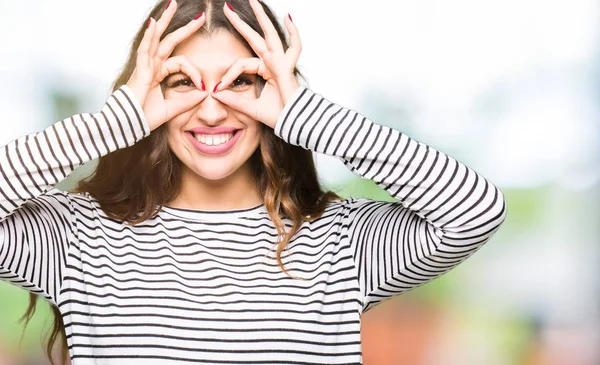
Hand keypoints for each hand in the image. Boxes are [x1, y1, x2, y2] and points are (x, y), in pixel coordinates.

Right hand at [126, 0, 207, 130]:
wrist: (128, 125)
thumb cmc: (144, 118)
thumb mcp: (171, 109)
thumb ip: (187, 102)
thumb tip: (204, 94)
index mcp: (159, 73)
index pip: (182, 63)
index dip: (195, 72)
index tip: (203, 86)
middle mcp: (152, 65)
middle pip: (169, 41)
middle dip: (184, 28)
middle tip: (200, 16)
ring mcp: (145, 65)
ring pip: (157, 38)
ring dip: (166, 21)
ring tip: (174, 4)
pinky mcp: (139, 70)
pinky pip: (145, 49)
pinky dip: (149, 35)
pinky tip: (154, 22)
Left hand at [211, 0, 300, 128]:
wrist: (294, 123)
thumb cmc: (279, 117)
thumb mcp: (250, 108)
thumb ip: (234, 100)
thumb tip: (215, 94)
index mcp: (265, 71)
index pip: (242, 64)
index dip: (228, 75)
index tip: (217, 89)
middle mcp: (273, 63)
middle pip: (254, 38)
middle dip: (240, 23)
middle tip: (226, 8)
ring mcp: (281, 62)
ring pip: (269, 35)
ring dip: (261, 17)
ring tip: (253, 0)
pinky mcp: (287, 66)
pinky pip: (294, 47)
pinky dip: (293, 32)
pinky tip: (288, 16)